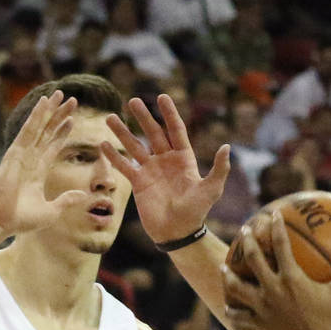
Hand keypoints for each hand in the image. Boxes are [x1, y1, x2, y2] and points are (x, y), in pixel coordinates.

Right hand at [0, 91, 84, 235]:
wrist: (2, 221)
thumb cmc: (22, 220)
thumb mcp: (52, 210)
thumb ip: (67, 200)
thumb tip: (84, 196)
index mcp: (38, 170)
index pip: (53, 145)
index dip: (62, 131)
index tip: (72, 119)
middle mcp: (30, 158)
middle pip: (47, 131)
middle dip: (59, 115)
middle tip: (71, 99)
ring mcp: (22, 154)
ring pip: (39, 126)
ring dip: (49, 109)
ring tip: (59, 93)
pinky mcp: (15, 152)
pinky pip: (29, 130)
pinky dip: (37, 115)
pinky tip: (44, 103)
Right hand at [102, 94, 229, 243]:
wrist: (178, 232)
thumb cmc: (197, 211)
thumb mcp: (212, 189)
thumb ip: (219, 169)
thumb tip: (227, 147)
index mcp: (184, 158)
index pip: (176, 130)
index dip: (169, 113)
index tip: (162, 96)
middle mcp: (166, 160)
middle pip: (153, 133)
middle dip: (143, 117)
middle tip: (133, 101)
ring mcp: (151, 170)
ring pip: (134, 146)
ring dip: (122, 132)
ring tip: (109, 117)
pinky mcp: (138, 183)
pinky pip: (124, 166)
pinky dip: (114, 156)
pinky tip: (103, 144)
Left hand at [222, 211, 330, 329]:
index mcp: (292, 278)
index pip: (281, 244)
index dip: (276, 226)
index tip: (273, 214)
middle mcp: (273, 289)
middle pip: (253, 259)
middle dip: (247, 241)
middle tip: (244, 230)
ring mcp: (263, 308)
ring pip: (237, 288)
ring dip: (229, 275)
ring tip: (224, 267)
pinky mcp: (260, 324)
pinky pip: (240, 317)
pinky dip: (233, 311)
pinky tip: (228, 307)